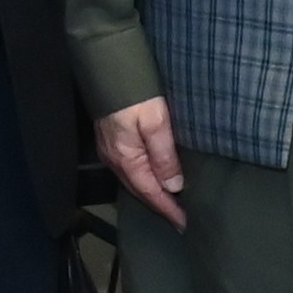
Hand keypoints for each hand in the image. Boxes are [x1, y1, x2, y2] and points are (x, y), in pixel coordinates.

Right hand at [98, 97, 187, 224]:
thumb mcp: (156, 124)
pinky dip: (145, 179)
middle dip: (160, 206)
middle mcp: (115, 160)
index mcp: (126, 160)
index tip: (185, 223)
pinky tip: (156, 178)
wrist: (108, 69)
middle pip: (140, 191)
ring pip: (134, 180)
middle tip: (181, 218)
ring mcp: (111, 151)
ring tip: (171, 203)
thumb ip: (164, 156)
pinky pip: (130, 169)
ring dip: (152, 193)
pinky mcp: (113, 141)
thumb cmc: (134, 95)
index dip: (168, 209)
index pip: (150, 193)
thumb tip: (173, 186)